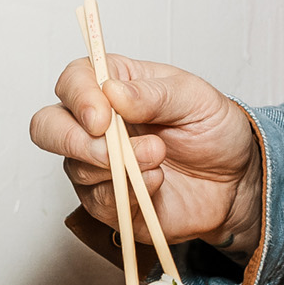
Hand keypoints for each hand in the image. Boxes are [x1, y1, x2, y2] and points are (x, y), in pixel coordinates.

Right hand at [27, 56, 261, 255]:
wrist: (236, 180)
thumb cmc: (214, 130)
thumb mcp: (196, 99)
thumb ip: (154, 93)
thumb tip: (112, 92)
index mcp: (114, 85)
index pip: (72, 81)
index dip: (78, 97)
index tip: (102, 116)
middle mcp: (95, 125)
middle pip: (47, 127)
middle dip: (73, 140)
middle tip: (112, 150)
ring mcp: (97, 165)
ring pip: (73, 167)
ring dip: (116, 166)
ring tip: (159, 159)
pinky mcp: (109, 202)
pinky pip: (99, 202)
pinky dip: (126, 193)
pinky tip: (156, 184)